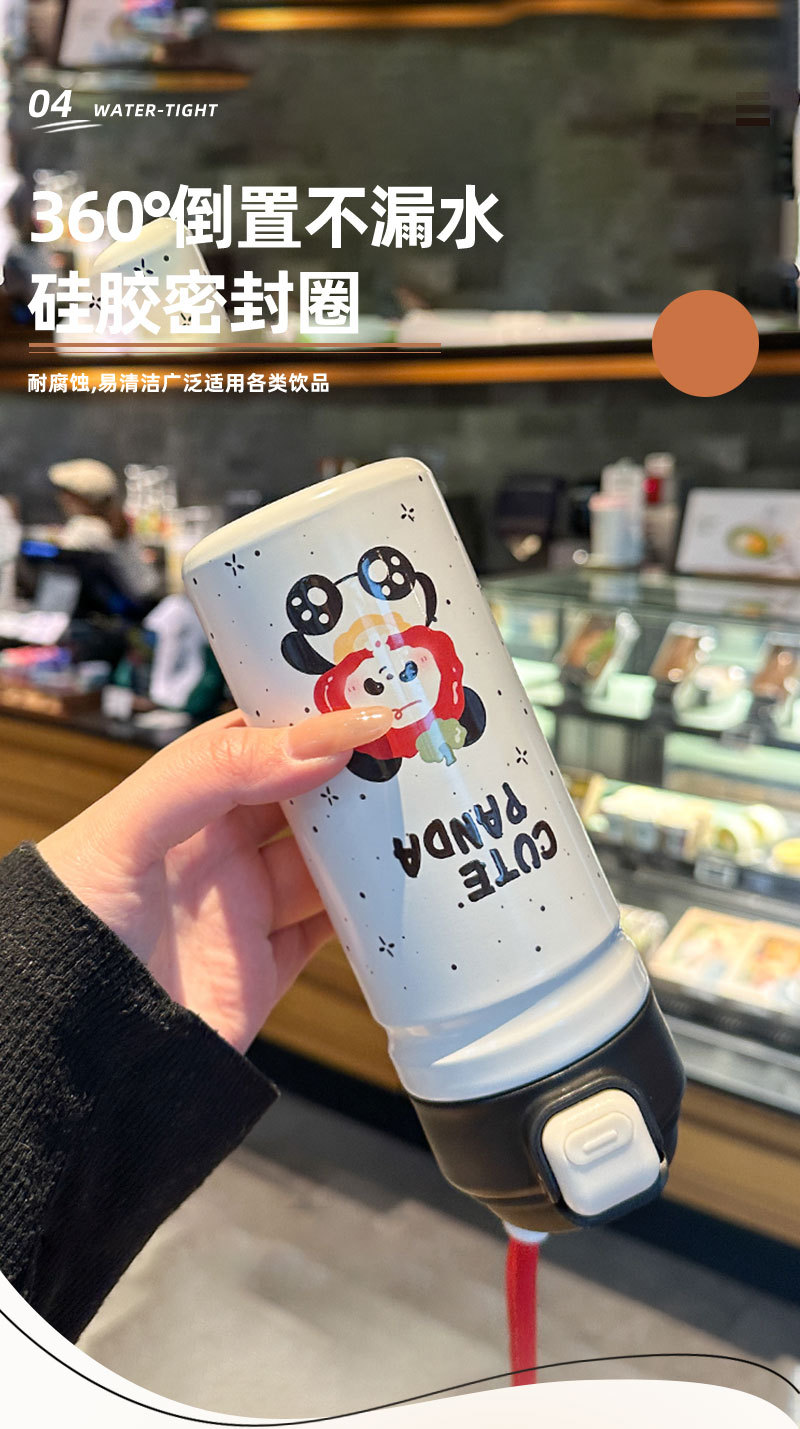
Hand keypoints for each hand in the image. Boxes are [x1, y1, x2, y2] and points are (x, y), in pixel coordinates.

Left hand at [38, 706, 391, 1052]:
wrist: (72, 1057)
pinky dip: (375, 911)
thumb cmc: (69, 926)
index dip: (309, 715)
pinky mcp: (269, 967)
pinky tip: (406, 887)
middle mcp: (216, 851)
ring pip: (331, 861)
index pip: (256, 738)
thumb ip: (215, 773)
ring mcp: (246, 908)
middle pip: (306, 796)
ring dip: (374, 840)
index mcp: (181, 803)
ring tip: (429, 811)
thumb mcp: (130, 830)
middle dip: (357, 773)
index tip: (368, 695)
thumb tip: (319, 741)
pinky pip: (337, 931)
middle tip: (417, 747)